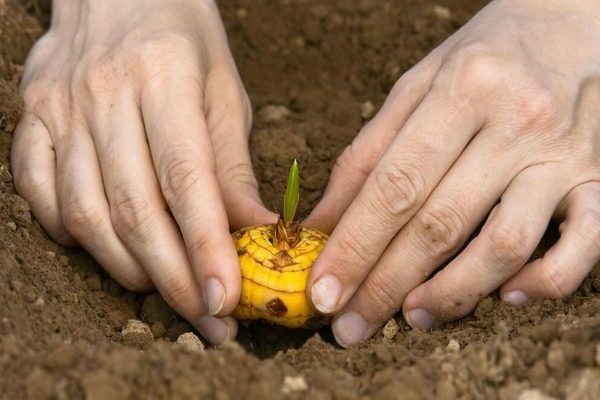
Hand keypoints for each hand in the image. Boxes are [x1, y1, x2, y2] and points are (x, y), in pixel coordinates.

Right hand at [11, 0, 275, 343]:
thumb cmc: (183, 39)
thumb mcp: (224, 91)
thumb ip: (233, 165)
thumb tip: (257, 233)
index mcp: (163, 78)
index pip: (186, 180)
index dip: (205, 248)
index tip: (225, 299)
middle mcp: (103, 94)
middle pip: (134, 208)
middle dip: (172, 277)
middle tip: (205, 319)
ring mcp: (59, 109)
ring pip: (84, 212)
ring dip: (126, 265)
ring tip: (165, 291)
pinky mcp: (31, 120)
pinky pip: (38, 193)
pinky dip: (71, 233)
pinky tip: (107, 247)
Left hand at [306, 0, 599, 346]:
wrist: (572, 24)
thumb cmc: (481, 59)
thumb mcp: (416, 86)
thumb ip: (367, 153)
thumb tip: (322, 222)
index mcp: (461, 90)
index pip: (394, 185)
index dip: (354, 245)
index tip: (324, 292)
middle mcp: (516, 122)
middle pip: (440, 223)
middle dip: (386, 284)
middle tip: (351, 326)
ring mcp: (562, 156)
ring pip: (504, 244)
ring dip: (453, 293)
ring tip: (411, 316)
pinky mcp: (599, 179)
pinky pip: (583, 244)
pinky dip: (545, 282)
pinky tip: (507, 297)